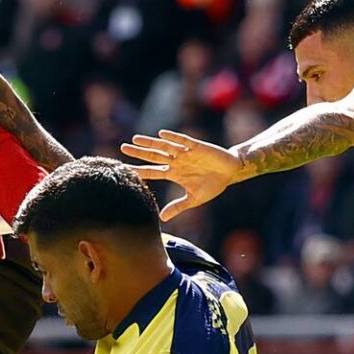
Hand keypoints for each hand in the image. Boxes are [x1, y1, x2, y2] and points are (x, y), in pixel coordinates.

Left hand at [122, 130, 247, 218]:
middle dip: (138, 153)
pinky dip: (173, 137)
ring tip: (135, 139)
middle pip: (153, 156)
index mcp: (174, 173)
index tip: (123, 170)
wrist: (231, 172)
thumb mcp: (194, 199)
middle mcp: (176, 161)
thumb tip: (162, 219)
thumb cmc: (212, 185)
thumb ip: (178, 206)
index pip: (152, 172)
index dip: (138, 171)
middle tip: (122, 148)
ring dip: (150, 143)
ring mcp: (185, 153)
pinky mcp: (197, 147)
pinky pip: (183, 141)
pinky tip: (162, 134)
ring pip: (164, 147)